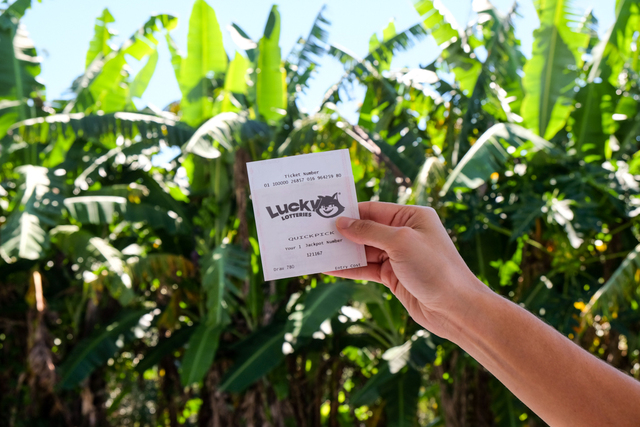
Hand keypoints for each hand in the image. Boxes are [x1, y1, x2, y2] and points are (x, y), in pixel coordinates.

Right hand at [326, 202, 487, 338]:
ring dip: (342, 252)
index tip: (324, 214)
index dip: (349, 212)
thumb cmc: (435, 269)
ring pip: (363, 250)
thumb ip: (369, 231)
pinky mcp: (393, 277)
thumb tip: (342, 223)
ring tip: (316, 249)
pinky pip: (365, 269)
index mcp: (412, 216)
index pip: (373, 209)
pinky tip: (329, 268)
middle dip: (342, 232)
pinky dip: (348, 268)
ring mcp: (398, 256)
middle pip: (366, 229)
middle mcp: (405, 233)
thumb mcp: (400, 242)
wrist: (455, 308)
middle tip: (313, 232)